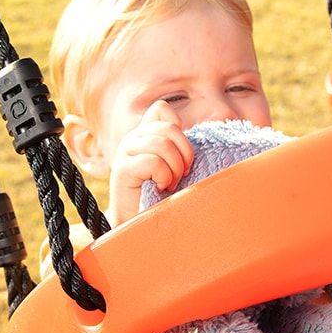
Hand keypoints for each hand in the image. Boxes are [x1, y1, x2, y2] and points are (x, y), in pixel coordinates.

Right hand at [106, 100, 193, 225]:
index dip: (177, 127)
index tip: (180, 154)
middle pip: (168, 128)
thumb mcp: (173, 167)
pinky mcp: (122, 169)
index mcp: (146, 134)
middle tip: (182, 174)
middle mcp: (134, 138)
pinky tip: (161, 187)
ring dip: (174, 168)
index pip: (160, 109)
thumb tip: (209, 133)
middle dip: (184, 153)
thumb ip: (179, 148)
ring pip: (162, 144)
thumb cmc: (160, 195)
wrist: (136, 223)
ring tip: (171, 183)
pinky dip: (164, 176)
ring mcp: (126, 152)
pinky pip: (152, 162)